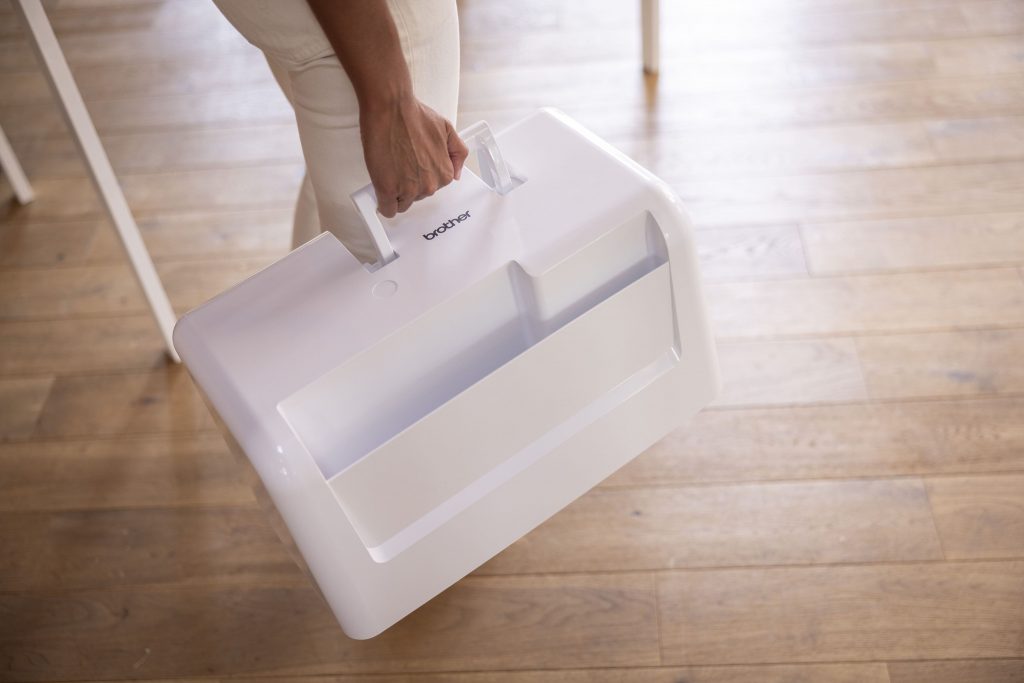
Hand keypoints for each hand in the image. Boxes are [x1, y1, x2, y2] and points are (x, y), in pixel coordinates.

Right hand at [360, 95, 468, 217]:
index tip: (412, 167)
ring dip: (394, 191)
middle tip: (399, 163)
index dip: (420, 177)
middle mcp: (429, 185)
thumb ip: (457, 153)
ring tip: (389, 169)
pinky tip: (381, 189)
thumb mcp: (447, 130)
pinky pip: (387, 209)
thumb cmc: (414, 116)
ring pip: (401, 203)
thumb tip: (457, 173)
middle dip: (407, 184)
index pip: (433, 189)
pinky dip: (383, 203)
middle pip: (416, 197)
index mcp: (444, 173)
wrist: (391, 108)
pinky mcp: (387, 189)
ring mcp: (408, 189)